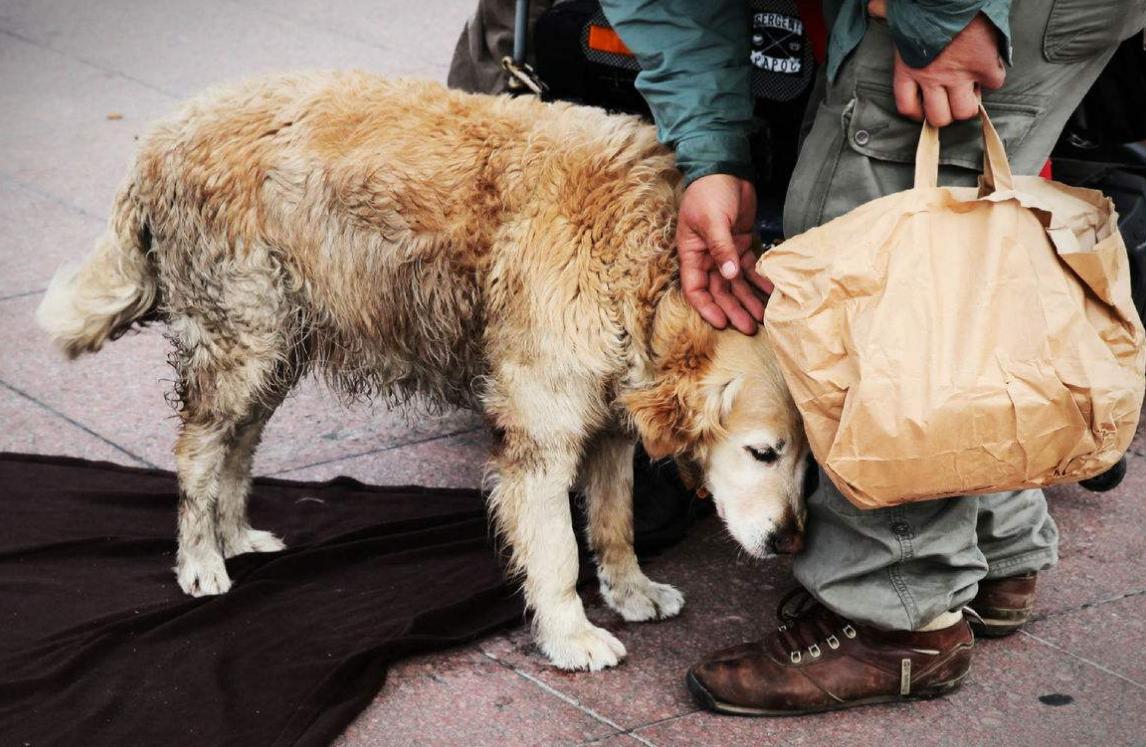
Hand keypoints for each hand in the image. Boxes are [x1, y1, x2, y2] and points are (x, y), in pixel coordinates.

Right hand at [676, 174, 771, 334]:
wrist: (725, 169)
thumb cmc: (709, 193)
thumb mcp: (712, 220)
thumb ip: (721, 248)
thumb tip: (729, 275)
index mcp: (692, 253)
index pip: (695, 288)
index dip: (707, 307)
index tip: (722, 323)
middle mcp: (707, 258)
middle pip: (720, 291)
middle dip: (734, 309)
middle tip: (750, 327)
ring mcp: (726, 253)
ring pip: (737, 284)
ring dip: (749, 300)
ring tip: (764, 318)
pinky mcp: (742, 245)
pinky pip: (751, 269)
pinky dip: (760, 280)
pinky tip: (772, 292)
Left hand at [868, 2, 1005, 126]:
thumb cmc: (923, 4)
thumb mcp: (896, 13)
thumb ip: (884, 14)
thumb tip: (874, 7)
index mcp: (908, 69)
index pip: (907, 107)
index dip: (917, 112)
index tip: (924, 108)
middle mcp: (932, 79)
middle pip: (939, 117)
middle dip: (946, 113)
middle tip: (951, 100)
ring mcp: (959, 75)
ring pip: (965, 111)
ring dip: (969, 103)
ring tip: (970, 89)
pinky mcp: (983, 66)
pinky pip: (993, 84)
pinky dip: (993, 77)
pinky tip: (990, 66)